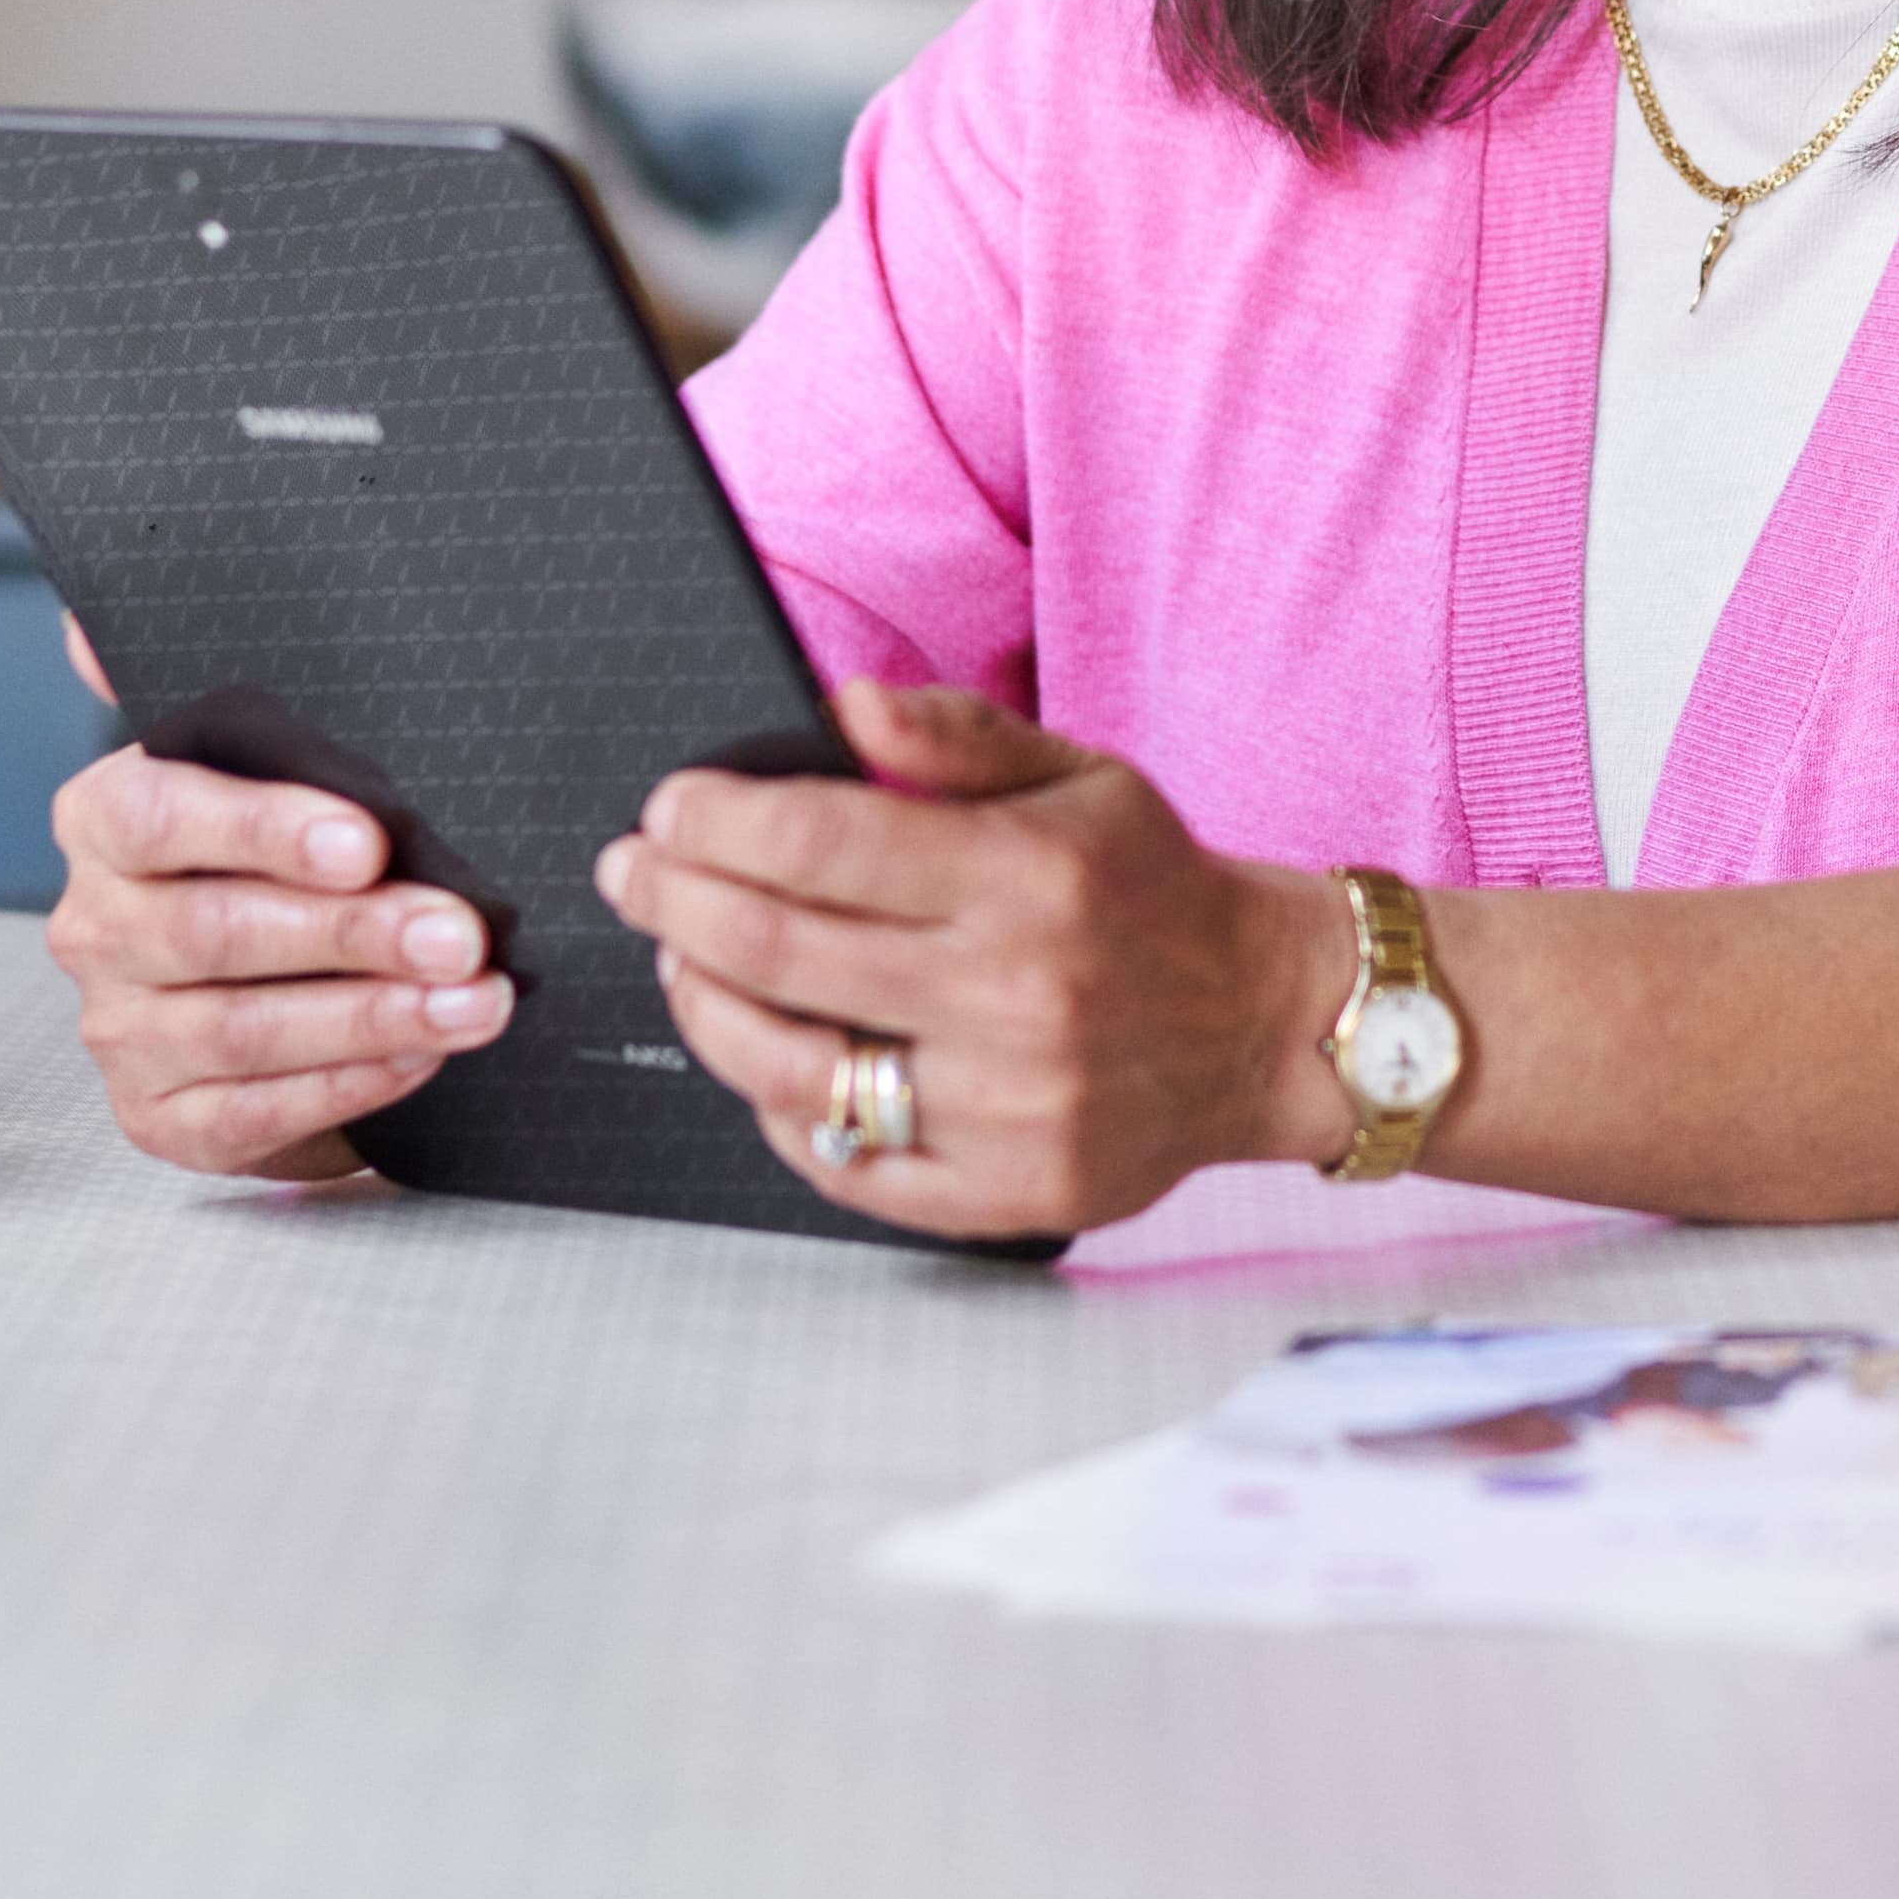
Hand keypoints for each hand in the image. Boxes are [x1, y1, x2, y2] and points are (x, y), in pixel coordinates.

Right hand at [46, 700, 513, 1180]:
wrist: (266, 976)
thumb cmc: (274, 852)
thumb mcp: (255, 762)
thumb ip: (213, 706)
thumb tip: (91, 628)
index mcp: (104, 820)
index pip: (162, 816)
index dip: (264, 830)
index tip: (368, 843)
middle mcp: (96, 927)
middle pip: (216, 931)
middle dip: (353, 934)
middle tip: (459, 933)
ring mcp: (121, 1031)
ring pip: (245, 1029)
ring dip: (374, 1014)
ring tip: (475, 999)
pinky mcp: (159, 1118)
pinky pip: (255, 1111)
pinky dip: (349, 1082)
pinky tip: (422, 1051)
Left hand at [593, 679, 1340, 1238]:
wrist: (1267, 1022)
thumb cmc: (1151, 888)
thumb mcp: (1076, 775)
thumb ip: (952, 737)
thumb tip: (836, 705)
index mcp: (1026, 878)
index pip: (821, 843)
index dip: (716, 823)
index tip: (666, 808)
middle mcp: (1016, 996)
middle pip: (781, 952)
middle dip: (675, 902)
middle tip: (631, 873)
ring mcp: (1010, 1108)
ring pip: (793, 1068)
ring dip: (705, 1006)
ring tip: (681, 958)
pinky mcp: (1009, 1192)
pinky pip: (848, 1163)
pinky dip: (781, 1109)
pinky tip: (761, 1056)